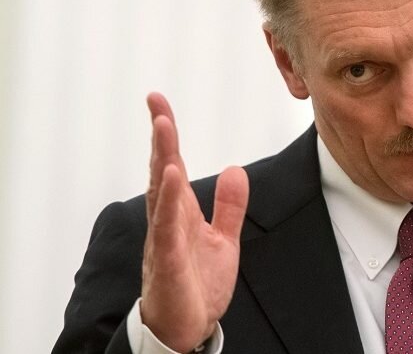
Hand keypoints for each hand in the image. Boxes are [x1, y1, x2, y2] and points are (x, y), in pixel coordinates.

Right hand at [140, 92, 248, 351]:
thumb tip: (235, 169)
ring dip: (162, 159)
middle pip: (162, 173)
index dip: (167, 136)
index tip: (159, 104)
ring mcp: (164, 240)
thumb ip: (229, 206)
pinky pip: (165, 228)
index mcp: (181, 213)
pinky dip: (168, 202)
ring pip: (161, 194)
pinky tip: (172, 178)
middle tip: (158, 106)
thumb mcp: (223, 238)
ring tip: (163, 128)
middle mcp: (168, 221)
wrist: (188, 327)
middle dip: (161, 139)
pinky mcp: (166, 261)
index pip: (173, 167)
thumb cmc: (197, 283)